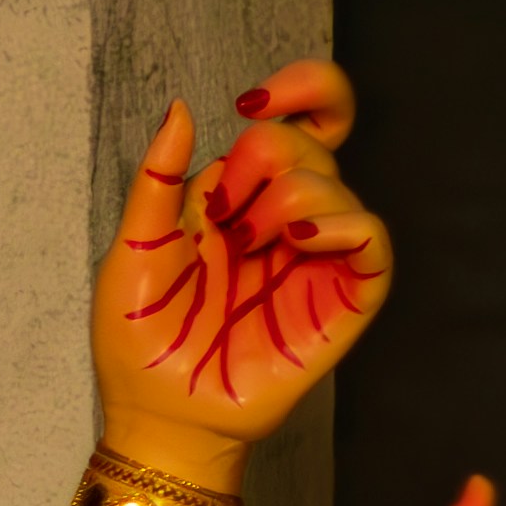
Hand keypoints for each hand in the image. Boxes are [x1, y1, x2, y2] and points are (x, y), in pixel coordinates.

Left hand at [91, 61, 386, 460]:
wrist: (159, 415)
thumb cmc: (140, 342)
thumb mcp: (132, 249)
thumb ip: (158, 178)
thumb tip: (184, 107)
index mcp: (240, 200)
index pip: (300, 122)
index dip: (301, 90)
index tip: (255, 101)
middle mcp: (286, 221)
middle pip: (310, 144)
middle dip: (264, 158)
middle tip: (223, 215)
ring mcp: (317, 259)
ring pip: (338, 184)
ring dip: (290, 196)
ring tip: (248, 244)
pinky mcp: (343, 299)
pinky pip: (373, 239)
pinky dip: (343, 223)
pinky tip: (298, 238)